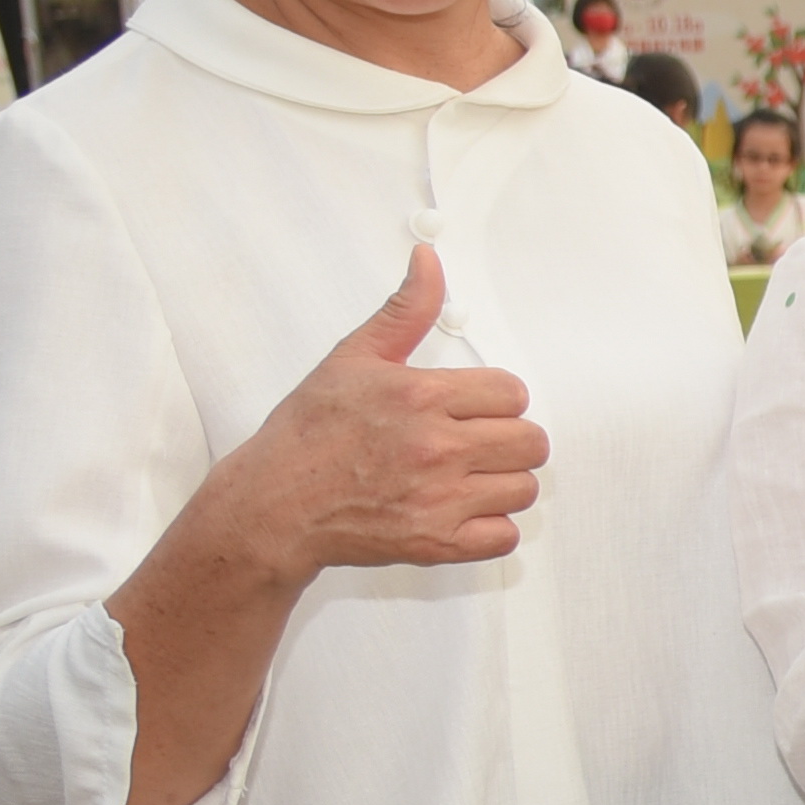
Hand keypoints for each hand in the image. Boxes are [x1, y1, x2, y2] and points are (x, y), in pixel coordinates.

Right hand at [242, 245, 541, 575]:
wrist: (274, 504)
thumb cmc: (309, 434)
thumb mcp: (354, 358)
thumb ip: (405, 311)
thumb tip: (428, 261)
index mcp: (420, 397)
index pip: (512, 393)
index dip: (496, 399)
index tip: (471, 408)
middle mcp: (435, 448)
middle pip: (530, 441)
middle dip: (508, 439)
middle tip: (474, 443)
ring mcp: (439, 499)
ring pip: (524, 488)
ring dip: (503, 483)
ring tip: (467, 477)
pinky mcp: (436, 543)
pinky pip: (504, 536)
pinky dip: (491, 528)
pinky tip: (462, 511)